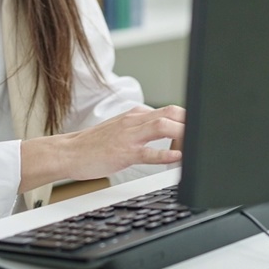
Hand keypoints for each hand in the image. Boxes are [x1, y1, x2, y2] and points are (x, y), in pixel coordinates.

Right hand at [61, 105, 185, 181]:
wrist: (68, 152)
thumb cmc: (93, 144)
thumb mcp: (119, 128)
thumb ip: (140, 126)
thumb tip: (162, 128)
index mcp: (134, 115)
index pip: (167, 110)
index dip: (186, 119)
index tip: (196, 130)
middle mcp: (133, 121)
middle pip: (169, 113)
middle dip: (189, 123)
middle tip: (199, 137)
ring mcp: (128, 136)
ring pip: (162, 127)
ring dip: (182, 135)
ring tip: (193, 146)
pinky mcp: (123, 153)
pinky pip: (148, 152)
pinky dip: (165, 154)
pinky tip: (177, 158)